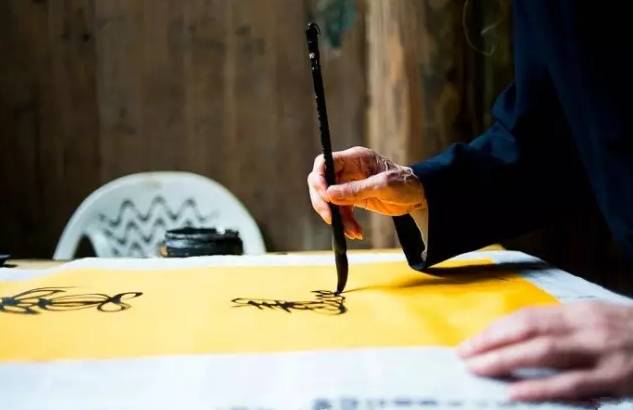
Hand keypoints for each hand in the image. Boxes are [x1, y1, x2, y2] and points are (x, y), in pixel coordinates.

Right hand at [307, 146, 425, 238]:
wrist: (418, 197)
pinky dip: (345, 223)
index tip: (324, 196)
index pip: (325, 163)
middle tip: (331, 219)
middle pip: (322, 183)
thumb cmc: (405, 184)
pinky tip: (356, 232)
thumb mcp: (383, 186)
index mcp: (355, 158)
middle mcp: (348, 169)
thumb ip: (356, 190)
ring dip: (338, 218)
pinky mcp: (353, 199)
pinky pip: (341, 210)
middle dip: (324, 202)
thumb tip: (329, 194)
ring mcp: (349, 184)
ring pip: (330, 200)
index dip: (319, 178)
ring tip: (352, 232)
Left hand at [457, 302, 632, 401]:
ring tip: (478, 370)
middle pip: (528, 330)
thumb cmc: (632, 334)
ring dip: (505, 360)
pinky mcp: (616, 378)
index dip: (494, 330)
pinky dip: (540, 387)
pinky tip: (515, 392)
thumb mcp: (599, 321)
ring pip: (544, 352)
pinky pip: (571, 384)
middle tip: (463, 357)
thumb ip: (564, 328)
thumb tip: (520, 339)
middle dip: (490, 343)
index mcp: (579, 312)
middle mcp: (586, 326)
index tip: (470, 343)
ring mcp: (601, 352)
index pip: (526, 317)